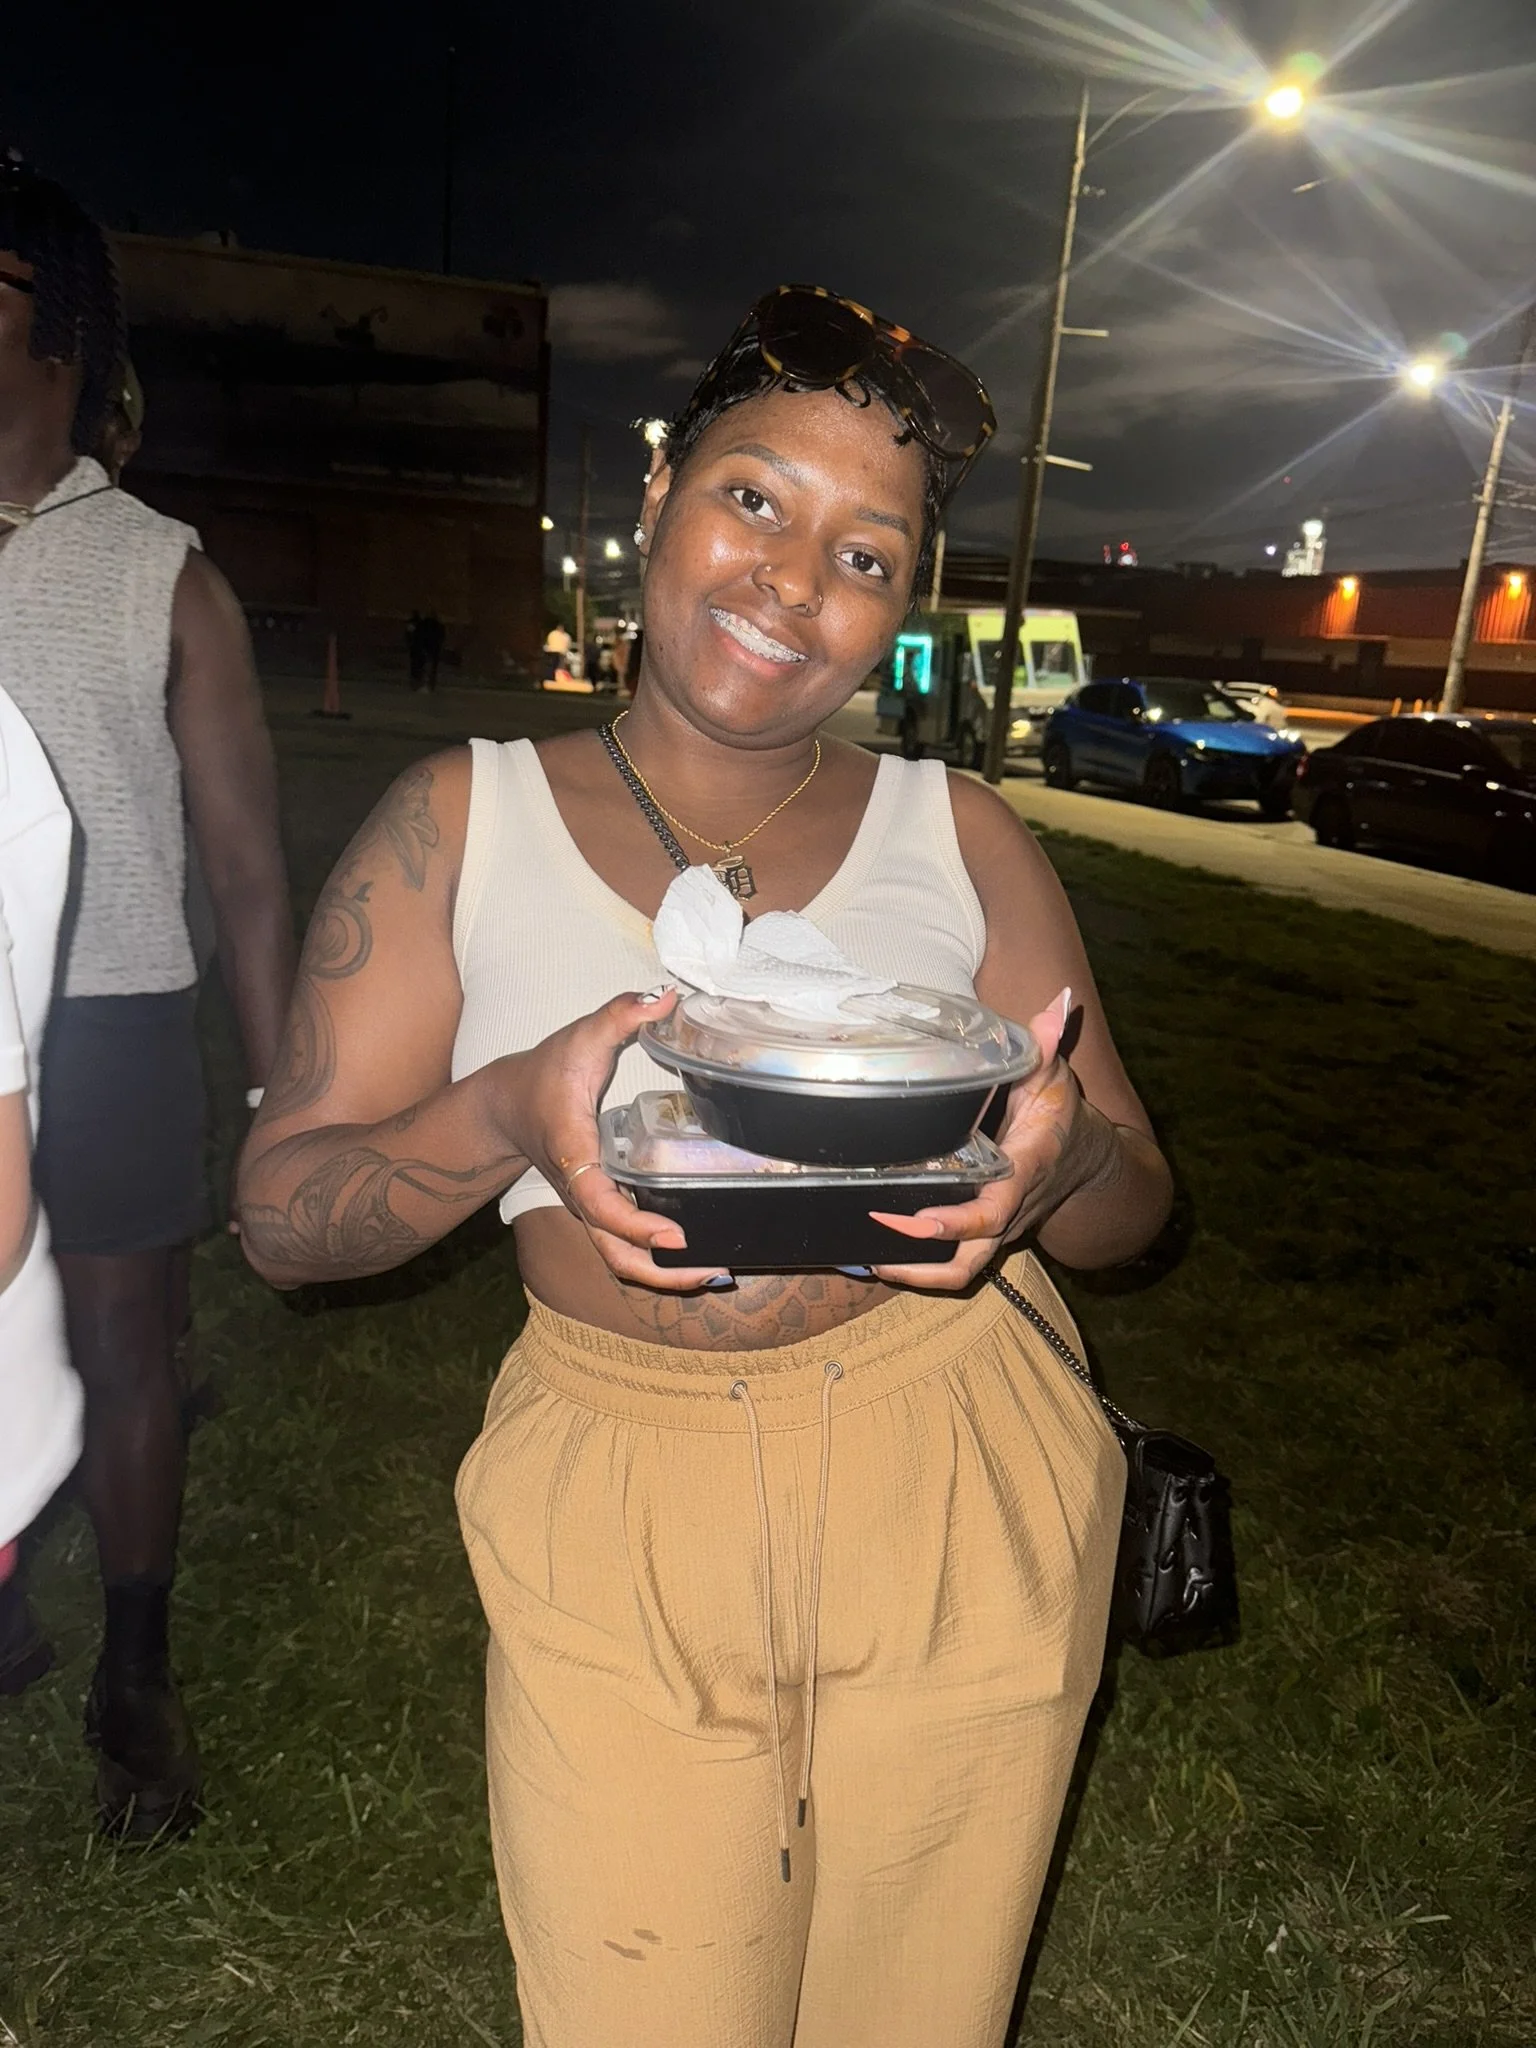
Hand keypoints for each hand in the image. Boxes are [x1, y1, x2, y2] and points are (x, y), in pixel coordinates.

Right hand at [497, 988, 729, 1291]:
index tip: (674, 1235)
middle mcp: (581, 1193)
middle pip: (614, 1255)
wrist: (506, 1104)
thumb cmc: (546, 1072)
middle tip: (713, 1272)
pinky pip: (625, 1247)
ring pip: (620, 1260)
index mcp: (575, 1156)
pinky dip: (658, 1260)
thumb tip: (667, 996)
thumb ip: (621, 1013)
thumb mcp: (581, 1036)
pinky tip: (699, 1255)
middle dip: (662, 1274)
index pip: (601, 1204)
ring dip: (664, 1276)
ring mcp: (589, 1206)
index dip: (636, 1226)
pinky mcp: (598, 1209)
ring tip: (716, 1273)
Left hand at [867, 987, 1114, 1292]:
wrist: (1090, 1161)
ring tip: (862, 1257)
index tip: (913, 1217)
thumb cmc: (1063, 1114)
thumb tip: (1056, 1003)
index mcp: (1025, 1171)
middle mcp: (1011, 1210)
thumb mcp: (1056, 1074)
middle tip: (870, 1238)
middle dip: (918, 1262)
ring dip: (912, 1273)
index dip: (954, 1221)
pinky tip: (876, 1253)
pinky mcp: (987, 1234)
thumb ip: (1048, 1044)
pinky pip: (954, 1262)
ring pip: (958, 1271)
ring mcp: (999, 1229)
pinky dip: (917, 1265)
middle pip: (967, 1260)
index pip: (991, 1209)